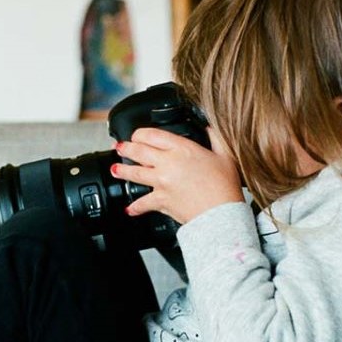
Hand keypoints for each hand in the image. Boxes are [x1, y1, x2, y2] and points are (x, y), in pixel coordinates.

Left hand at [111, 127, 243, 223]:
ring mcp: (161, 182)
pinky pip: (142, 203)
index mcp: (182, 149)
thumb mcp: (225, 155)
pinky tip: (129, 208)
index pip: (153, 135)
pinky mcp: (160, 200)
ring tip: (116, 170)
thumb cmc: (224, 187)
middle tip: (120, 148)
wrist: (221, 214)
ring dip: (122, 171)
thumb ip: (215, 138)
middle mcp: (168, 163)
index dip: (141, 133)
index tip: (138, 135)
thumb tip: (210, 128)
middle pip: (138, 151)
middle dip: (126, 148)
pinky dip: (134, 207)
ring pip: (134, 173)